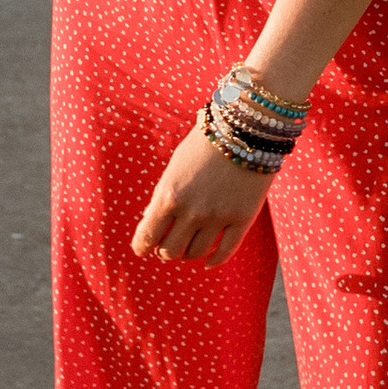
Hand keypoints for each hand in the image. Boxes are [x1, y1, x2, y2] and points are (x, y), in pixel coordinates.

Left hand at [130, 119, 270, 264]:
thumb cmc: (204, 144)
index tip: (144, 248)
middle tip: (168, 245)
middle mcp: (192, 211)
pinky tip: (209, 261)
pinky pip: (225, 252)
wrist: (245, 127)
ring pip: (197, 253)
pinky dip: (214, 261)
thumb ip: (161, 196)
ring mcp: (218, 217)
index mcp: (169, 196)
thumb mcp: (174, 167)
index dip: (142, 247)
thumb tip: (149, 222)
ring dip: (189, 253)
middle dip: (165, 251)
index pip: (147, 237)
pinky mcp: (242, 219)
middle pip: (171, 251)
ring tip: (189, 246)